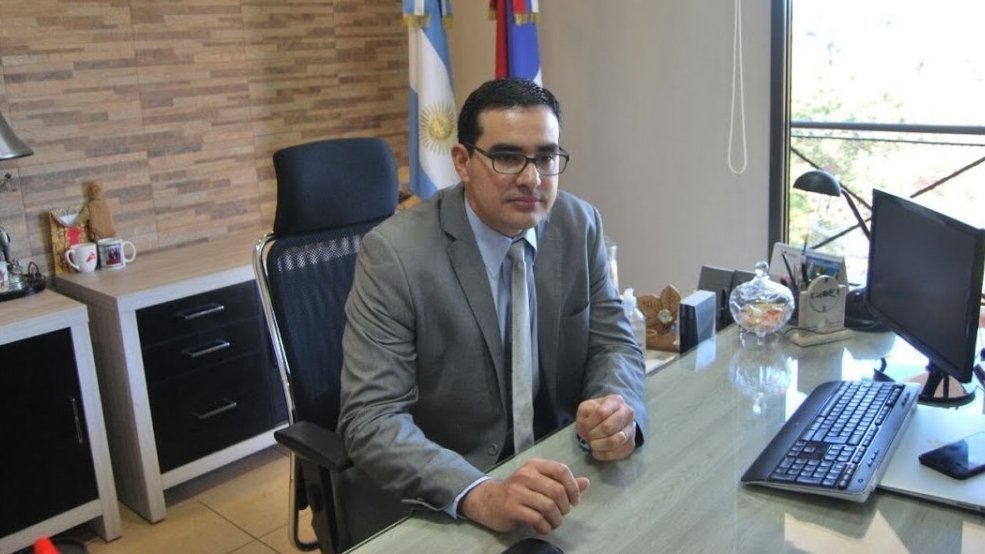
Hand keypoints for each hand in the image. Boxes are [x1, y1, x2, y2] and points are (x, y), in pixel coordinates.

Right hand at [460, 458, 589, 533]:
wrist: (487, 500)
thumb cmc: (517, 491)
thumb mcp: (539, 481)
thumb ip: (561, 482)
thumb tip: (586, 482)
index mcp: (534, 465)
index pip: (561, 470)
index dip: (573, 487)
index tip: (574, 500)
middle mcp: (525, 475)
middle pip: (557, 491)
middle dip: (565, 507)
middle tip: (562, 513)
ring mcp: (516, 491)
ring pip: (549, 506)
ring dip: (556, 519)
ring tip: (553, 522)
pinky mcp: (511, 508)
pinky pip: (537, 519)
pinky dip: (545, 527)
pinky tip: (543, 527)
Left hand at [576, 394, 636, 460]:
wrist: (609, 420)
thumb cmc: (595, 414)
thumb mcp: (586, 408)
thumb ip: (585, 413)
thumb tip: (589, 425)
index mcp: (615, 401)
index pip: (601, 412)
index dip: (590, 422)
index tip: (585, 426)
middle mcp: (627, 413)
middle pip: (608, 427)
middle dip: (594, 434)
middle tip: (589, 436)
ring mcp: (631, 429)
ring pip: (615, 441)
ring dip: (599, 445)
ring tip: (593, 444)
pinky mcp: (630, 444)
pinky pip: (618, 453)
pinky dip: (604, 455)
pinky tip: (597, 451)